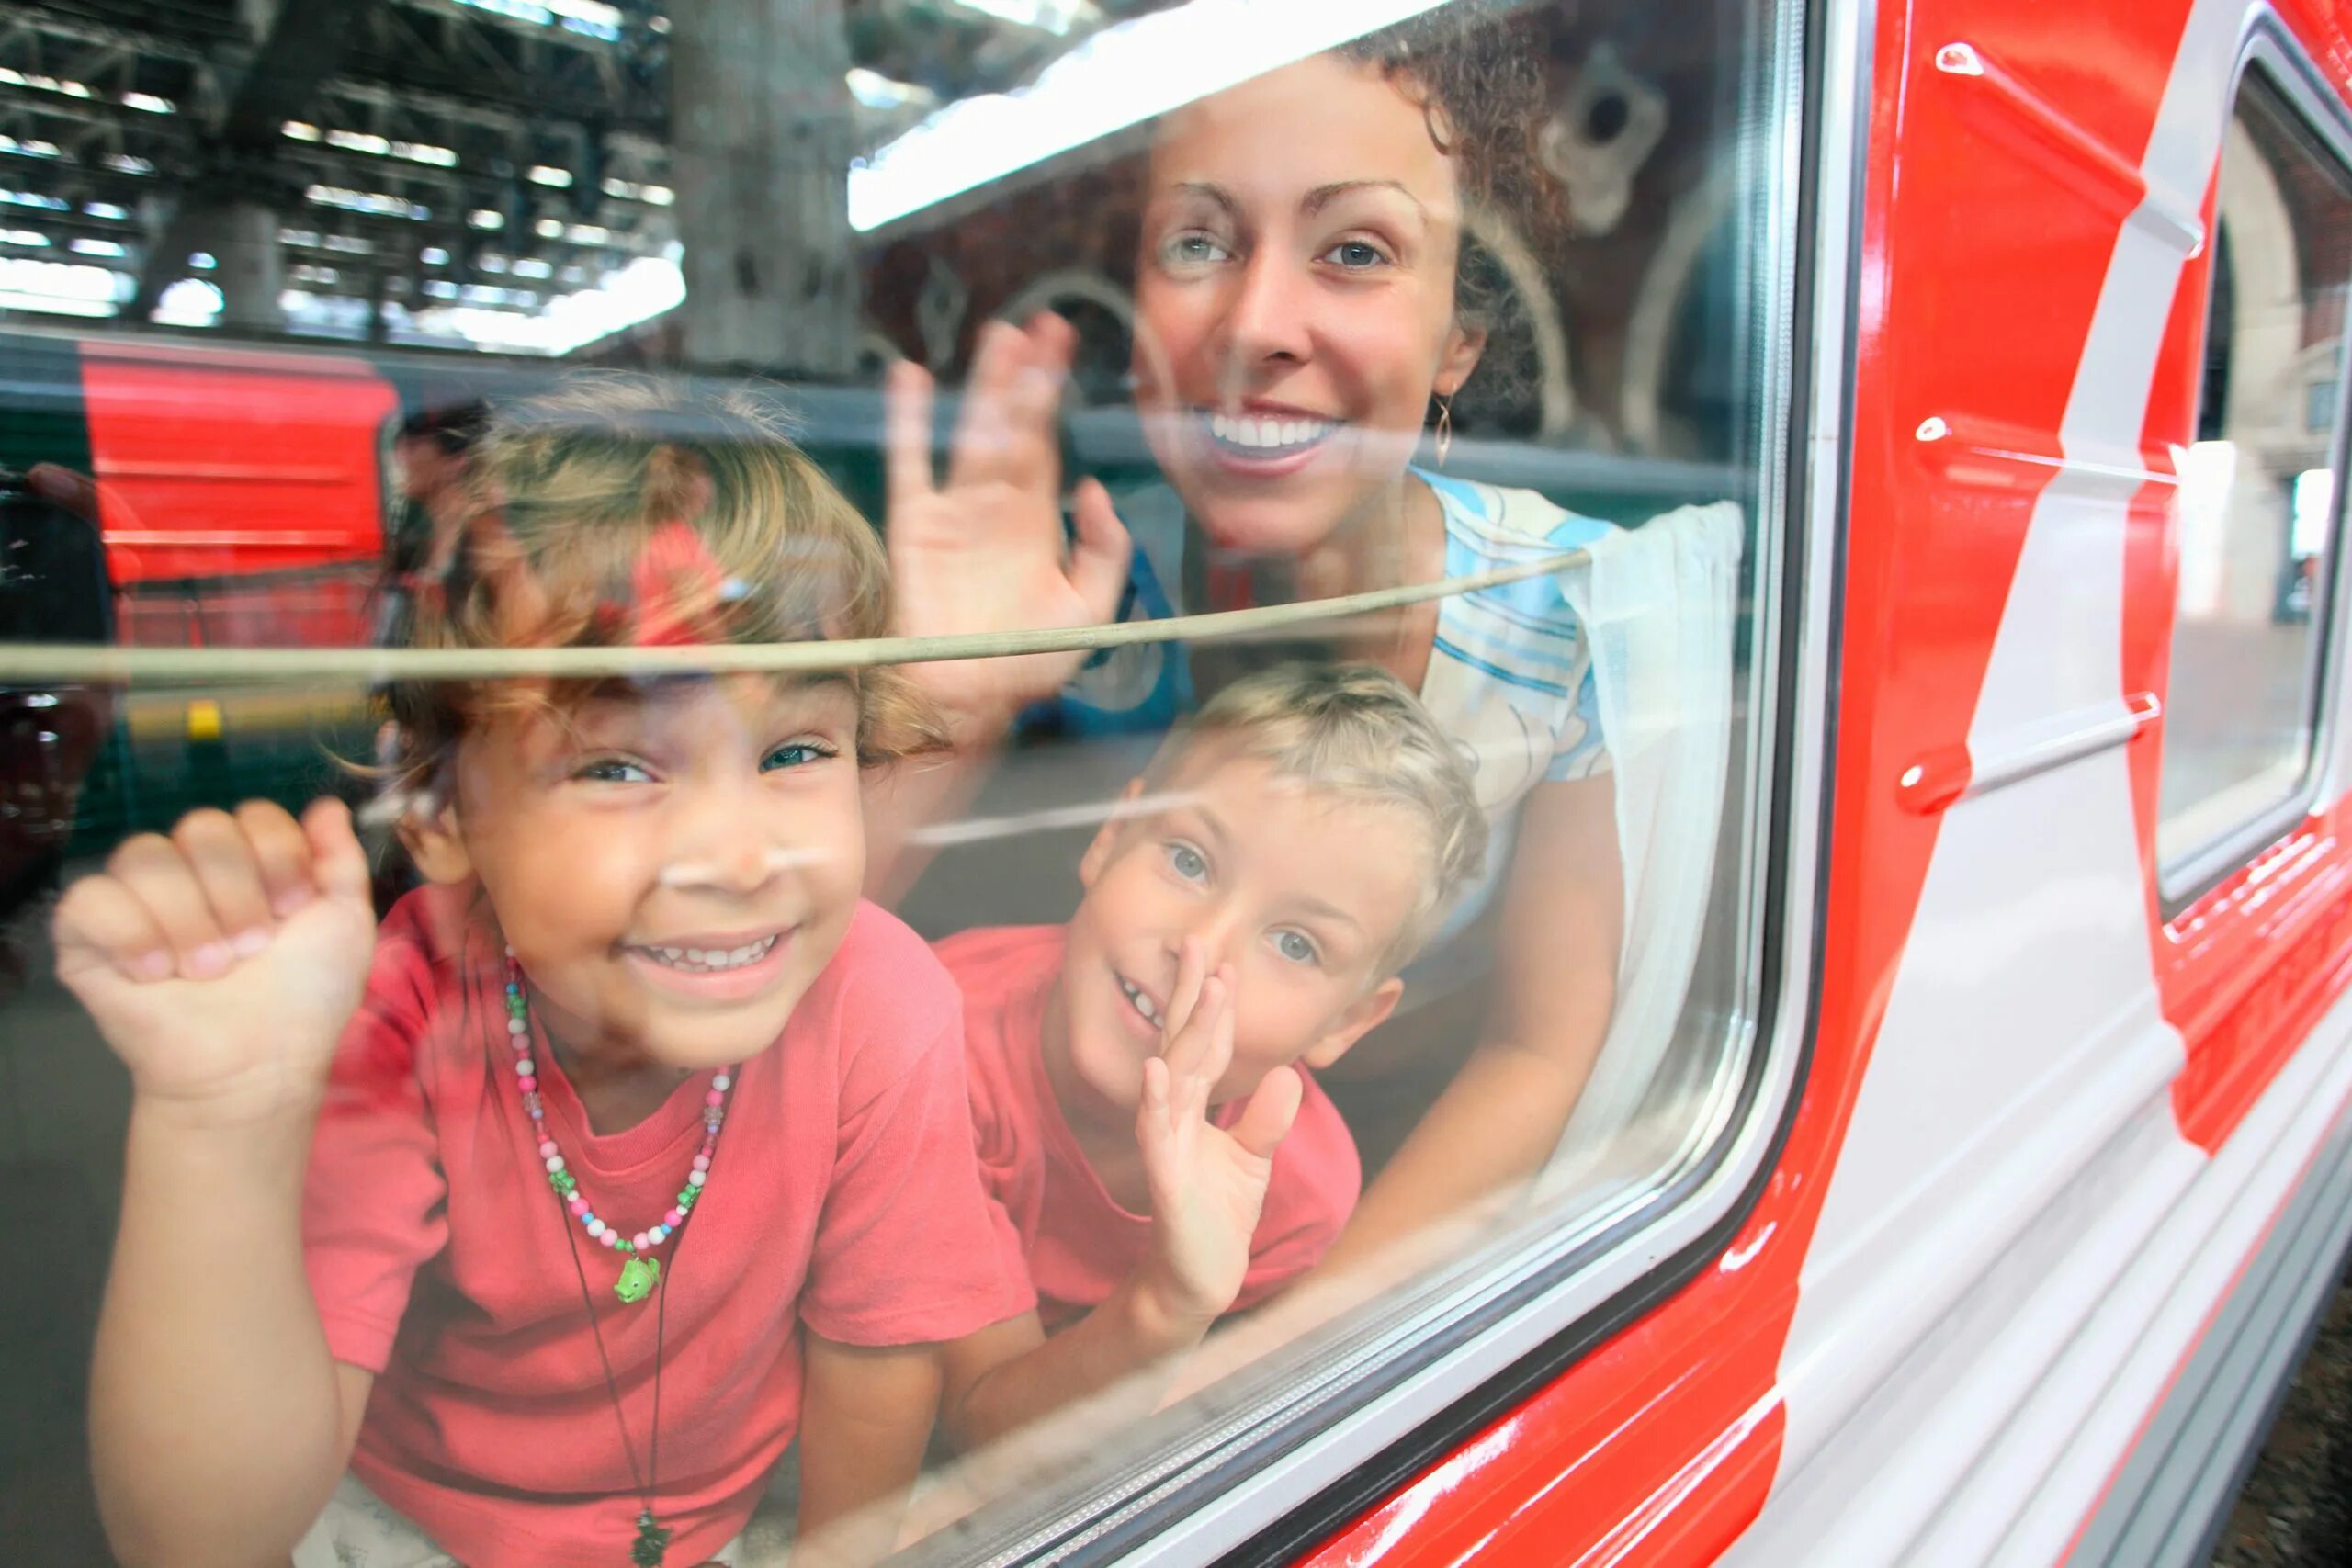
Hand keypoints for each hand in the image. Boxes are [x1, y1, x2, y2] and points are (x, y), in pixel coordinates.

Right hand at [54, 797, 377, 1123]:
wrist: (258, 1067)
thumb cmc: (304, 1000)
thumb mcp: (344, 924)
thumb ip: (341, 861)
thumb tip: (328, 806)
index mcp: (248, 863)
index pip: (253, 814)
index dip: (279, 859)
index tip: (292, 913)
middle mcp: (189, 872)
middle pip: (202, 826)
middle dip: (238, 893)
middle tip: (252, 950)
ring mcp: (135, 901)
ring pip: (145, 855)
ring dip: (190, 919)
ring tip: (208, 971)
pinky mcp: (86, 938)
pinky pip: (89, 898)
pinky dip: (130, 934)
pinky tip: (155, 973)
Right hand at [885, 313, 1131, 734]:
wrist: (964, 701)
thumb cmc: (1025, 663)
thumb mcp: (1087, 612)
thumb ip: (1102, 551)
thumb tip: (1094, 487)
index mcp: (1037, 523)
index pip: (1048, 445)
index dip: (1054, 396)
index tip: (1063, 346)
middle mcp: (996, 507)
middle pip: (1015, 427)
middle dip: (1027, 377)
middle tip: (1039, 323)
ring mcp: (954, 511)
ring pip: (972, 433)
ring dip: (985, 386)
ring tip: (999, 335)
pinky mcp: (915, 525)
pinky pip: (911, 463)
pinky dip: (908, 421)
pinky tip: (911, 377)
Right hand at [1134, 940, 1302, 1328]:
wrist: (1200, 1277)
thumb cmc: (1219, 1216)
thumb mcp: (1253, 1160)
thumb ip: (1268, 1117)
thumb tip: (1287, 1074)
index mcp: (1195, 1109)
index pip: (1205, 1047)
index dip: (1215, 1006)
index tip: (1223, 960)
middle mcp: (1175, 1116)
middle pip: (1182, 1044)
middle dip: (1191, 995)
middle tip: (1197, 942)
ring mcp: (1165, 1144)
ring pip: (1175, 1077)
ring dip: (1186, 1033)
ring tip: (1199, 989)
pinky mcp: (1165, 1178)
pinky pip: (1157, 1133)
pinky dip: (1156, 1100)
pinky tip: (1156, 1068)